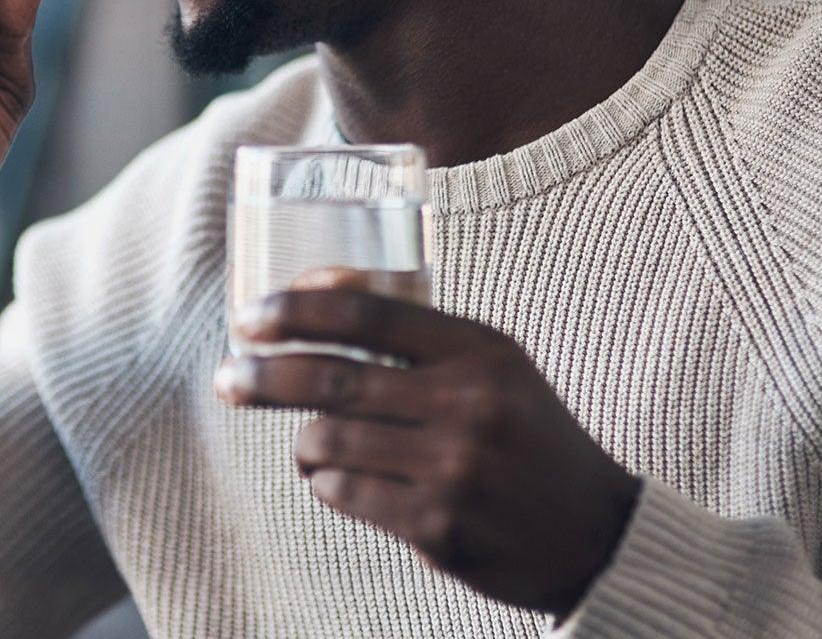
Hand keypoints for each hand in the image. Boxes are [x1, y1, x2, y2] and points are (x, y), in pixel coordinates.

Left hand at [214, 269, 640, 617]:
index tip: (251, 317)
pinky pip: (344, 494)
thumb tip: (312, 287)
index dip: (296, 311)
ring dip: (305, 442)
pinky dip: (328, 483)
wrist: (595, 533)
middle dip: (263, 377)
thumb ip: (416, 333)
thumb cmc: (525, 435)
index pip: (367, 315)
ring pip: (328, 441)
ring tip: (310, 444)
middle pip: (331, 379)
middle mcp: (467, 405)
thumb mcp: (492, 365)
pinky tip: (343, 479)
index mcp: (480, 350)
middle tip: (226, 378)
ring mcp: (452, 470)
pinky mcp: (437, 528)